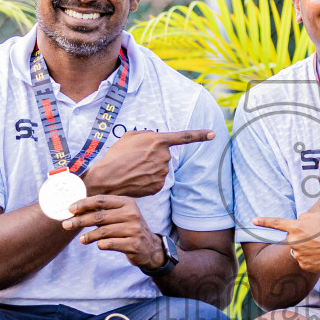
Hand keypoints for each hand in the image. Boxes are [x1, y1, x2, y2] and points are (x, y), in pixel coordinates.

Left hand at [62, 195, 163, 268]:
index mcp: (127, 203)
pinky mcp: (134, 244)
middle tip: (66, 225)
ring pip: (103, 231)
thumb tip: (75, 211)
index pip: (101, 201)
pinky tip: (97, 245)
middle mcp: (132, 214)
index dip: (84, 204)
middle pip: (100, 216)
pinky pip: (110, 244)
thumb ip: (103, 212)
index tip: (69, 209)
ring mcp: (134, 229)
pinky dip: (101, 244)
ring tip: (82, 239)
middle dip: (80, 221)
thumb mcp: (120, 215)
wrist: (150, 247)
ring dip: (89, 236)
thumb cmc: (128, 229)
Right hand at [83, 129, 213, 198]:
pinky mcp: (159, 186)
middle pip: (164, 154)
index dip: (200, 135)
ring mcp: (163, 173)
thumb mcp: (129, 136)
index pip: (184, 137)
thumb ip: (147, 135)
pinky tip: (136, 178)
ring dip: (150, 167)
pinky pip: (157, 180)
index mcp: (158, 141)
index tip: (213, 134)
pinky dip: (148, 179)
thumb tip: (156, 139)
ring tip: (133, 168)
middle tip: (135, 158)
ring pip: (161, 168)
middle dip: (153, 155)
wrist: (107, 179)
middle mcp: (164, 157)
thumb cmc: (116, 155)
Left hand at [253, 213, 319, 272]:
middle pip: (291, 239)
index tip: (253, 220)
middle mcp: (293, 241)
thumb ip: (301, 218)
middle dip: (300, 238)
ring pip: (298, 251)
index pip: (276, 223)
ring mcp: (298, 254)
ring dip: (306, 249)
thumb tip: (296, 225)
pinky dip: (311, 258)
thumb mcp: (316, 217)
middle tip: (316, 238)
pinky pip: (304, 260)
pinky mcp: (303, 265)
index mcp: (296, 227)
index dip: (264, 221)